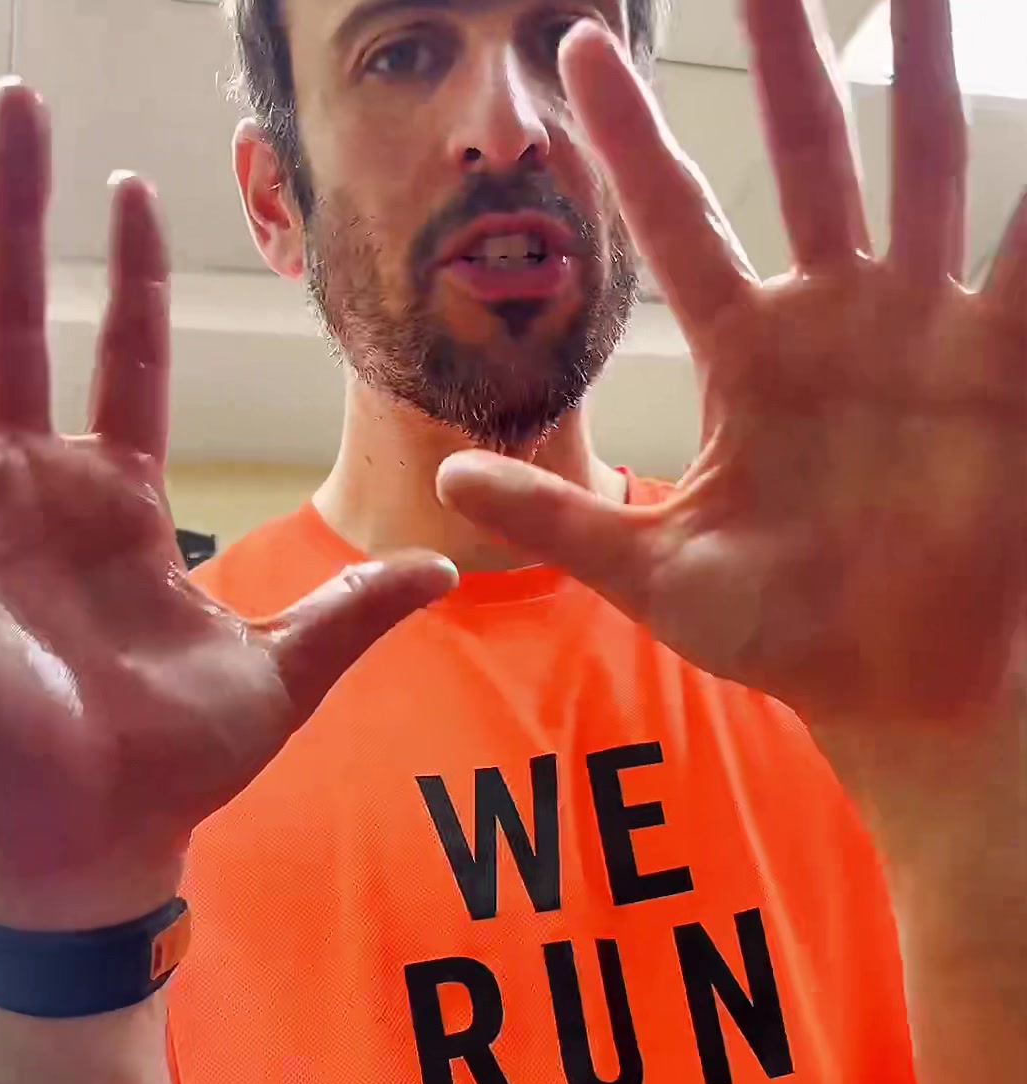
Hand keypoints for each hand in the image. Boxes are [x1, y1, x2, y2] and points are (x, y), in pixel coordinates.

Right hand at [0, 83, 453, 928]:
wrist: (102, 840)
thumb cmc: (178, 767)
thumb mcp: (285, 671)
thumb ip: (355, 611)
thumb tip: (443, 565)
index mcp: (119, 509)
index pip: (124, 364)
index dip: (133, 284)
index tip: (143, 195)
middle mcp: (43, 491)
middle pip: (28, 323)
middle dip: (21, 216)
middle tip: (21, 100)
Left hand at [439, 0, 1026, 735]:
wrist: (888, 687)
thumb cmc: (779, 634)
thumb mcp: (655, 575)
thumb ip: (562, 521)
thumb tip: (446, 484)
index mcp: (750, 357)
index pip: (680, 223)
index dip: (631, 141)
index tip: (577, 49)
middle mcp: (836, 322)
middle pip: (809, 157)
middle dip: (788, 58)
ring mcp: (920, 334)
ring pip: (921, 171)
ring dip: (926, 71)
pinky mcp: (995, 368)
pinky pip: (1021, 266)